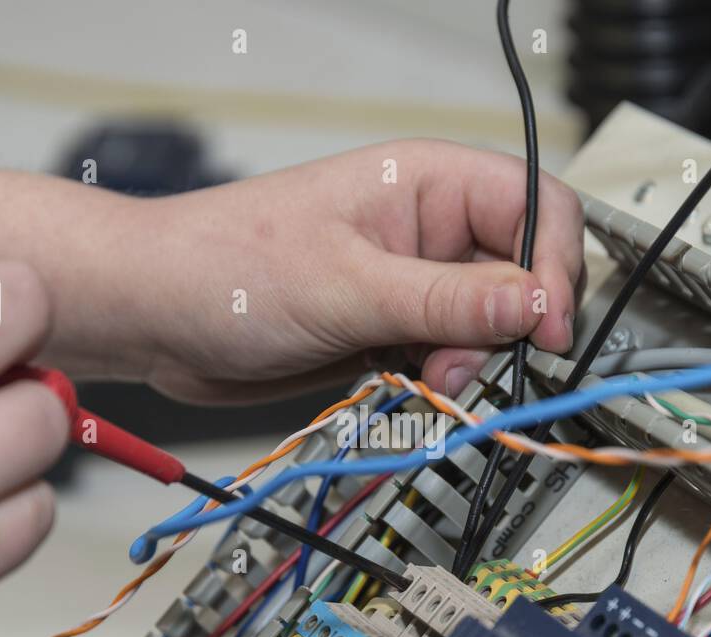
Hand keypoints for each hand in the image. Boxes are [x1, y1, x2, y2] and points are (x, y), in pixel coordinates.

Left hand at [126, 139, 584, 402]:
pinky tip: (402, 380)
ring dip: (469, 359)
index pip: (537, 206)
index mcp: (426, 183)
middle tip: (465, 360)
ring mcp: (407, 282)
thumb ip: (450, 300)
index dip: (555, 268)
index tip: (545, 329)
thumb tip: (536, 303)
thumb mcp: (349, 286)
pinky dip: (438, 377)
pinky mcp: (387, 328)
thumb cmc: (224, 267)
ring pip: (486, 325)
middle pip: (520, 274)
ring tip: (423, 372)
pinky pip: (446, 355)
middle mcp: (426, 230)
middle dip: (507, 325)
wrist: (155, 317)